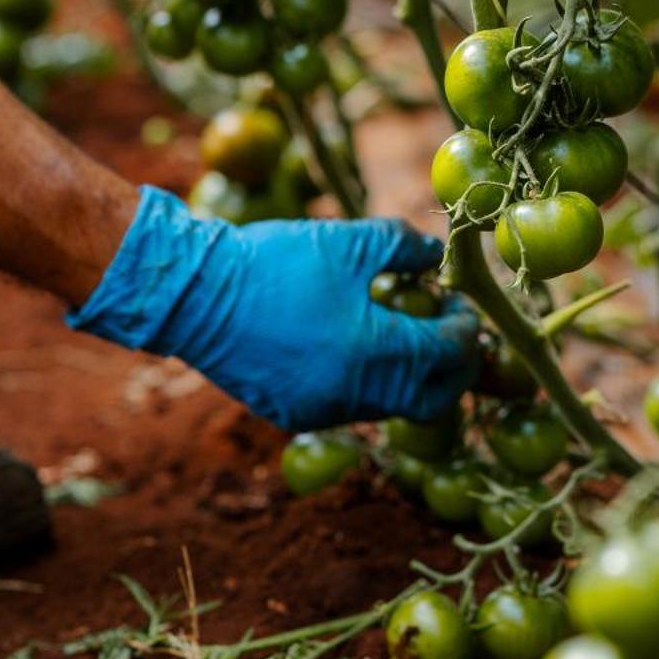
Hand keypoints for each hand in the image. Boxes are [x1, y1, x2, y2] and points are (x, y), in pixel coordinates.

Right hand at [68, 186, 480, 430]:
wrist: (194, 295)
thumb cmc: (274, 262)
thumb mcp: (346, 243)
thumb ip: (402, 248)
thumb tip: (437, 256)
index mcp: (372, 352)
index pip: (447, 355)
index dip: (464, 331)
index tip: (460, 305)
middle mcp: (353, 394)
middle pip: (431, 398)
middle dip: (451, 367)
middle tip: (449, 332)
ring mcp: (322, 411)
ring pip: (392, 406)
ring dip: (411, 376)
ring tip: (402, 334)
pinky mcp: (293, 415)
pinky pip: (351, 408)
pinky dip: (370, 385)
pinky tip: (358, 349)